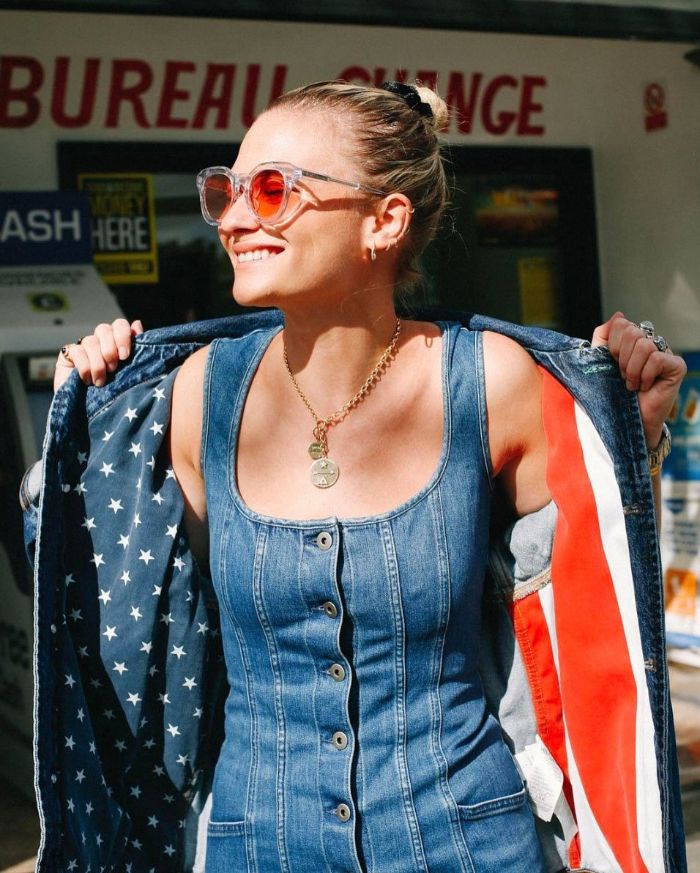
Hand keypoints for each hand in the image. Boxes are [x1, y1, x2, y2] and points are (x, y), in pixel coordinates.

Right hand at [54, 318, 143, 392]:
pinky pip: (77, 352)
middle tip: (114, 369)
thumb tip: (137, 324)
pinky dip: (85, 368)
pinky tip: (87, 381)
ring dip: (98, 363)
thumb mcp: (128, 373)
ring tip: (100, 382)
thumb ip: (136, 350)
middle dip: (110, 349)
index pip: (119, 325)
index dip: (123, 335)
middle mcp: (100, 341)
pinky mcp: (67, 354)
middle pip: (104, 329)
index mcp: (117, 342)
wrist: (88, 414)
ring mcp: (83, 347)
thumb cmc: (113, 394)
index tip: (126, 356)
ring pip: (91, 342)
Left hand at [591, 312, 685, 447]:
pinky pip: (656, 358)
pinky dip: (645, 375)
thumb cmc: (614, 394)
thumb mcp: (601, 364)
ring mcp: (665, 353)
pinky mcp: (676, 366)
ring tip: (632, 384)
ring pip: (644, 345)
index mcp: (632, 341)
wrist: (626, 420)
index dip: (612, 346)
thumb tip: (618, 315)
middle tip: (622, 377)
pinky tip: (646, 387)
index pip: (620, 324)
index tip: (612, 365)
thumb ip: (603, 338)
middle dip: (621, 359)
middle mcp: (651, 343)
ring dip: (632, 369)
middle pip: (632, 332)